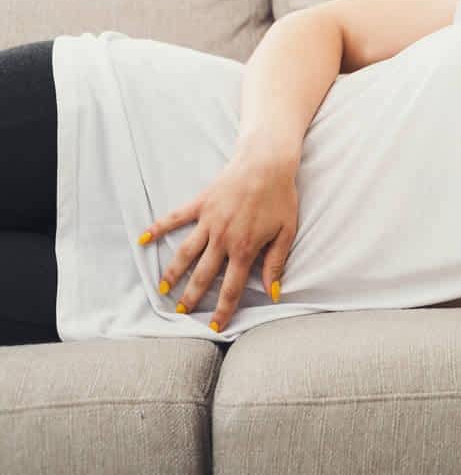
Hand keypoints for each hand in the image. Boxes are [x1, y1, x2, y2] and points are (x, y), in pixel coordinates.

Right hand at [137, 153, 298, 331]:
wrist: (267, 163)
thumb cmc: (281, 197)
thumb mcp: (287, 233)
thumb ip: (276, 264)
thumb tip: (274, 293)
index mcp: (244, 249)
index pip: (232, 288)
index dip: (223, 310)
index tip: (215, 328)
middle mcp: (222, 239)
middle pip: (203, 276)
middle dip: (191, 298)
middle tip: (181, 314)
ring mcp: (208, 221)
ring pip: (185, 253)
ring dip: (172, 273)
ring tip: (162, 290)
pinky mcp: (200, 204)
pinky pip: (175, 219)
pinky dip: (157, 229)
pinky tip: (142, 239)